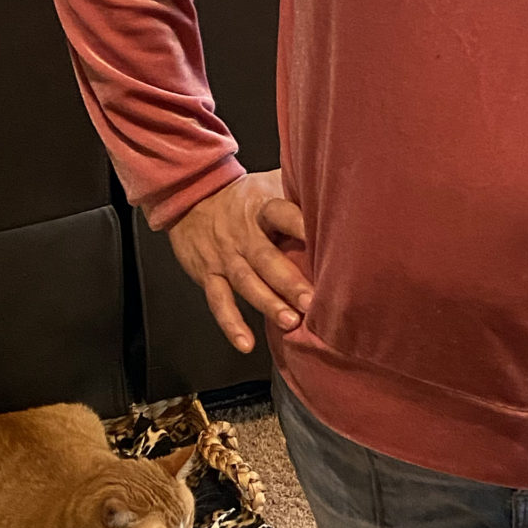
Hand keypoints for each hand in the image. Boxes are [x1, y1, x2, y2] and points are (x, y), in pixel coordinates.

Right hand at [166, 169, 311, 353]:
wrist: (191, 196)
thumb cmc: (243, 195)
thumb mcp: (269, 183)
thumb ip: (298, 188)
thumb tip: (337, 184)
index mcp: (262, 208)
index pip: (283, 215)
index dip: (302, 226)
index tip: (326, 241)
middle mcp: (244, 234)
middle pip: (267, 258)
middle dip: (289, 281)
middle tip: (312, 301)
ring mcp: (225, 257)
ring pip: (246, 282)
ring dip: (267, 303)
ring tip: (290, 321)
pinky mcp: (208, 275)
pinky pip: (219, 302)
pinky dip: (231, 324)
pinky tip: (246, 344)